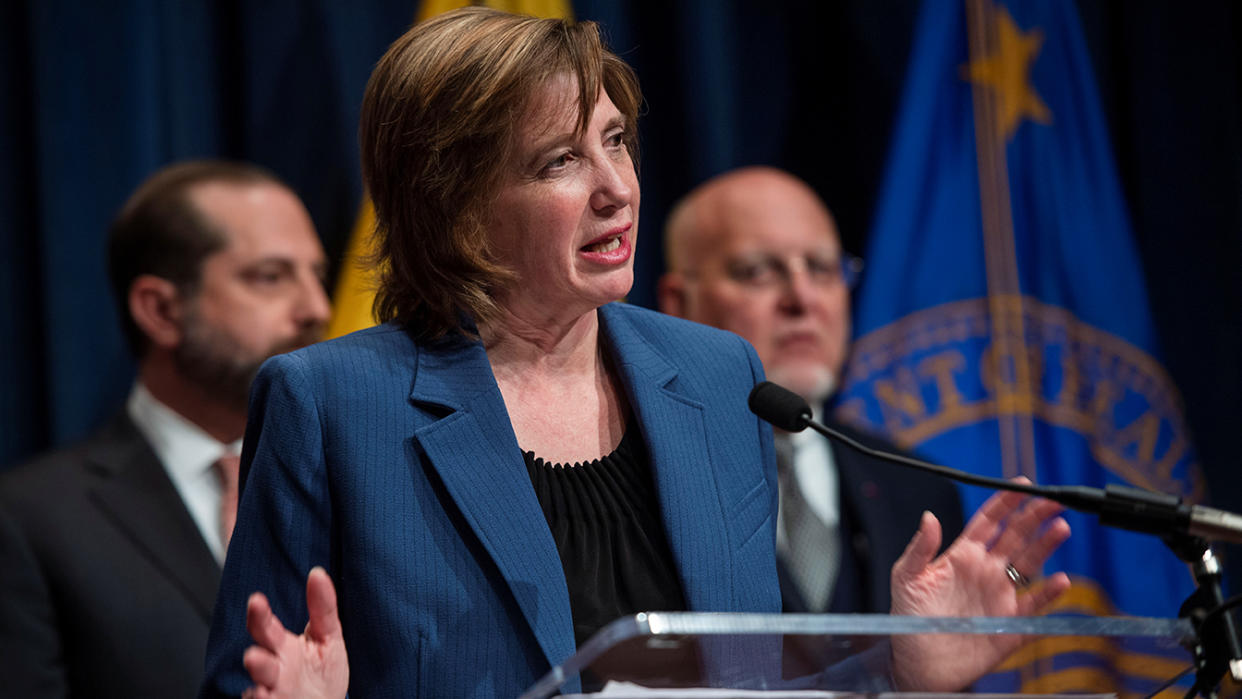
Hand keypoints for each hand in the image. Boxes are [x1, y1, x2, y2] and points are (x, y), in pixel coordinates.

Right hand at [241, 567, 349, 698]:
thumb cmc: (322, 672)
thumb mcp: (328, 637)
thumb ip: (322, 607)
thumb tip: (318, 573)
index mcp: (283, 646)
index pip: (266, 627)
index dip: (260, 615)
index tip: (257, 600)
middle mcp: (274, 668)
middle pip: (259, 654)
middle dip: (256, 646)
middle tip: (253, 635)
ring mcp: (273, 691)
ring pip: (260, 681)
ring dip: (258, 670)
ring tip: (254, 660)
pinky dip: (261, 698)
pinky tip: (261, 693)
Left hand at [889, 483, 1071, 691]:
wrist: (918, 663)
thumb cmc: (908, 619)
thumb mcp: (906, 578)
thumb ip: (919, 548)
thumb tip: (929, 517)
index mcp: (962, 556)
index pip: (988, 521)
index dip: (1005, 502)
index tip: (1022, 485)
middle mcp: (985, 571)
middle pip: (1015, 536)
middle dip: (1034, 516)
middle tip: (1053, 500)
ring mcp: (1000, 595)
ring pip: (1030, 563)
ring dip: (1046, 546)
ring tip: (1060, 528)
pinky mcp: (1010, 623)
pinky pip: (1034, 604)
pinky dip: (1049, 593)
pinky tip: (1060, 579)